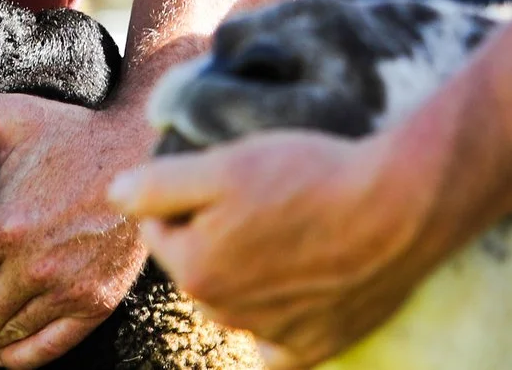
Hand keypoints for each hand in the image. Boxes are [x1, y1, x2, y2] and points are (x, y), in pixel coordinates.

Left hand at [0, 88, 151, 368]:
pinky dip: (23, 357)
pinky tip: (3, 357)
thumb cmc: (77, 135)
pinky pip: (52, 344)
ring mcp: (67, 288)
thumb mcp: (16, 116)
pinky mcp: (96, 301)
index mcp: (6, 225)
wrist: (143, 155)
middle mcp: (34, 266)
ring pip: (10, 335)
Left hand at [111, 130, 431, 369]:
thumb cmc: (309, 178)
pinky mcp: (315, 347)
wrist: (397, 209)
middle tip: (261, 197)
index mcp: (194, 268)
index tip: (224, 175)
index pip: (161, 228)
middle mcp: (225, 313)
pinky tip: (294, 294)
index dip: (186, 195)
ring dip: (246, 272)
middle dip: (213, 234)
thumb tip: (114, 197)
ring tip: (289, 230)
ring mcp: (272, 336)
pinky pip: (277, 347)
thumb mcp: (224, 163)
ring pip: (236, 301)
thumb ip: (158, 185)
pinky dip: (278, 325)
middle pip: (199, 265)